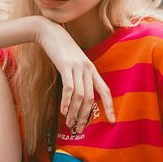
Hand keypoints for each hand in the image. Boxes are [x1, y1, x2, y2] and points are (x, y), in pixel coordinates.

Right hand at [34, 16, 115, 132]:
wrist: (49, 32)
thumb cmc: (61, 50)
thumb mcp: (74, 64)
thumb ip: (79, 78)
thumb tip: (78, 99)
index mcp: (92, 70)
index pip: (105, 91)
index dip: (110, 107)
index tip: (112, 121)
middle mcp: (88, 69)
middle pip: (91, 98)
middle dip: (85, 116)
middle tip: (80, 129)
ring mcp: (77, 67)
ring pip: (80, 96)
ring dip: (74, 113)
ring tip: (69, 124)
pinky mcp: (66, 66)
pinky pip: (68, 88)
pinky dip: (67, 102)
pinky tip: (63, 111)